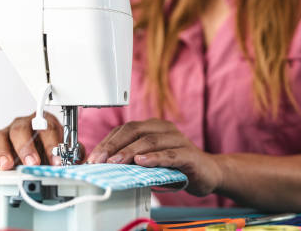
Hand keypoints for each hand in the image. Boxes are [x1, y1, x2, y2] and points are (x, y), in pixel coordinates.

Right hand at [0, 111, 79, 169]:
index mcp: (43, 121)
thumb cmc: (49, 147)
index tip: (56, 161)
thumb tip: (77, 161)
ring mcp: (7, 133)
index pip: (47, 128)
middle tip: (32, 163)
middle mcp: (23, 124)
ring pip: (1, 137)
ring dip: (4, 152)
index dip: (51, 145)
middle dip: (26, 147)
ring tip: (8, 166)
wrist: (36, 150)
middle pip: (21, 129)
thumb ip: (72, 153)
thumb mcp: (64, 149)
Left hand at [86, 118, 222, 195]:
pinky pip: (171, 154)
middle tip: (100, 160)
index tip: (93, 157)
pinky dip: (155, 158)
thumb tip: (103, 165)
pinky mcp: (189, 154)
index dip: (107, 142)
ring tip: (116, 162)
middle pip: (135, 130)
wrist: (208, 173)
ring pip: (150, 141)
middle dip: (114, 145)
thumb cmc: (176, 166)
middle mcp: (164, 129)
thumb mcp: (149, 161)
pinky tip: (142, 162)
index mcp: (153, 127)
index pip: (125, 129)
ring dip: (130, 151)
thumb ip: (131, 160)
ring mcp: (178, 139)